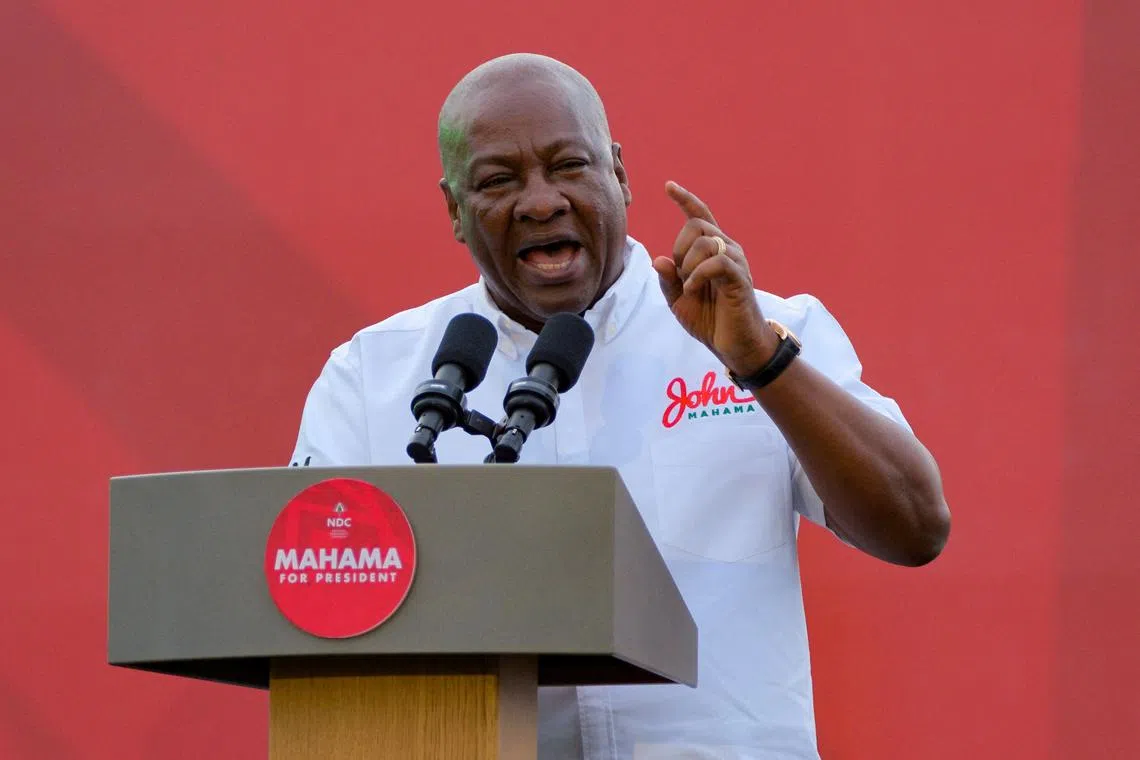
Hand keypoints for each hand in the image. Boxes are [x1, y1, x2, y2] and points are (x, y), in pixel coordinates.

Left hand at [652, 181, 778, 376]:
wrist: (735, 346)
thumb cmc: (710, 321)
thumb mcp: (679, 301)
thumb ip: (668, 280)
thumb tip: (659, 259)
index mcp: (712, 252)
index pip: (699, 217)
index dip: (685, 200)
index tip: (668, 186)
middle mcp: (727, 250)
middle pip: (696, 225)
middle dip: (679, 249)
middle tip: (682, 277)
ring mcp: (736, 262)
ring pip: (706, 241)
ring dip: (688, 264)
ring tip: (691, 286)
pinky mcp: (740, 278)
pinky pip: (716, 261)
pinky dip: (698, 274)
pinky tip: (695, 289)